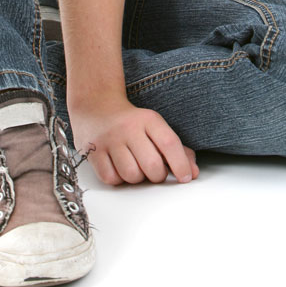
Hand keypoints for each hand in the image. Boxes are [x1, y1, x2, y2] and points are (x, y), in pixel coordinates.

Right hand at [67, 95, 198, 185]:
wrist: (96, 107)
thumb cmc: (133, 123)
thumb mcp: (156, 128)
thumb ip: (178, 150)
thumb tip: (192, 173)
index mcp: (148, 120)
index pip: (169, 143)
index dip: (180, 164)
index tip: (185, 177)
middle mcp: (128, 128)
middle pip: (152, 165)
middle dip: (158, 175)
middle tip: (155, 171)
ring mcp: (109, 140)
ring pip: (131, 175)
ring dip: (137, 178)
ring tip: (134, 166)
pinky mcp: (92, 151)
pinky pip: (111, 178)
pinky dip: (118, 179)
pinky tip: (118, 167)